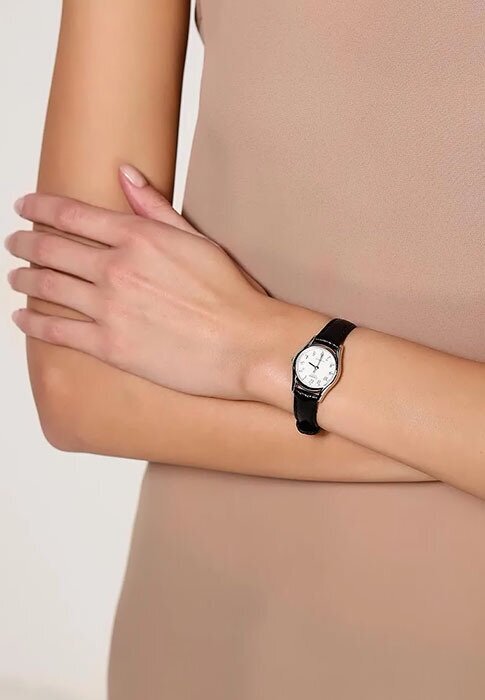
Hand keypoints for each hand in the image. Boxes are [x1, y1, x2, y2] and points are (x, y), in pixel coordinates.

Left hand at [5, 165, 278, 399]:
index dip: (39, 207)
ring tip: (15, 276)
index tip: (24, 206)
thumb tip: (125, 173)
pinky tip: (22, 316)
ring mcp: (109, 308)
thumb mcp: (197, 240)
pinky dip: (33, 321)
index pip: (71, 214)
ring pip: (47, 286)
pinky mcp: (109, 346)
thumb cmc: (230, 294)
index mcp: (138, 237)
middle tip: (13, 242)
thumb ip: (155, 207)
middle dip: (24, 242)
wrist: (246, 344)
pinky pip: (56, 330)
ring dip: (24, 278)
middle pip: (51, 248)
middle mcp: (116, 268)